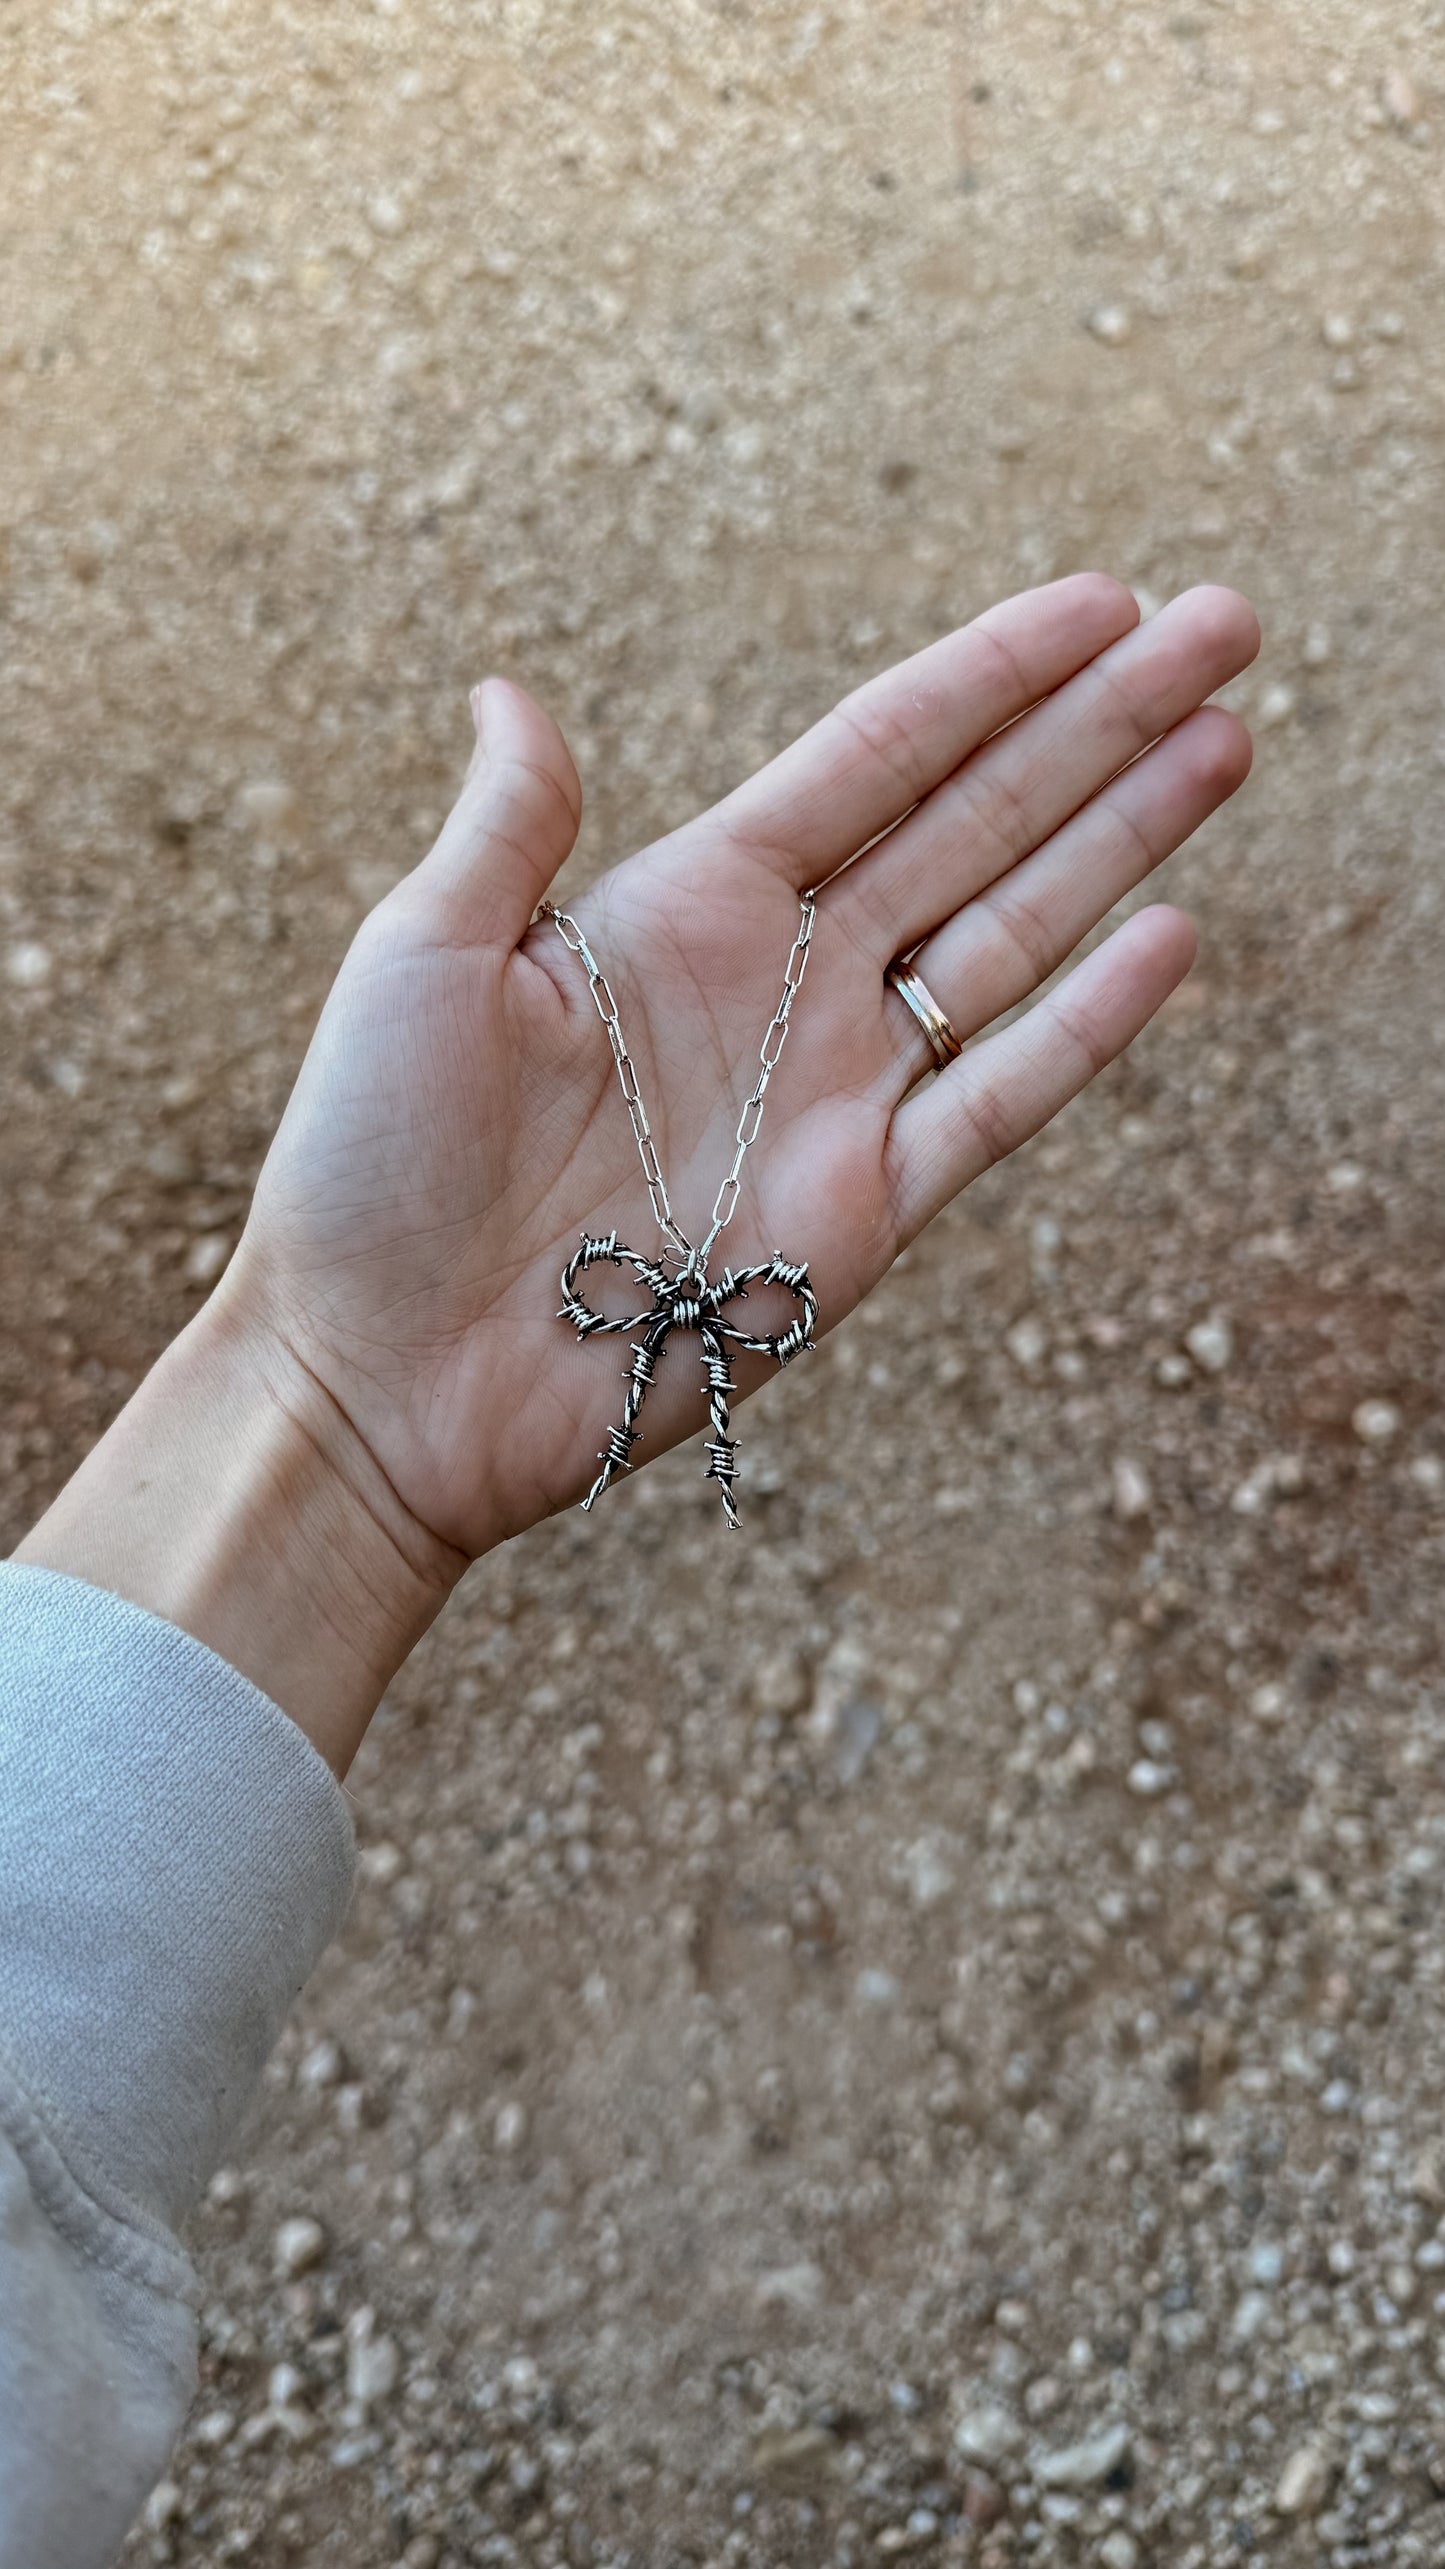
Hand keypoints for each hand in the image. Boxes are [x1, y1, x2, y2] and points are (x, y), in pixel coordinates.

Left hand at [21, 575, 1256, 1765]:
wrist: (384, 1376)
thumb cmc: (370, 1167)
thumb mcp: (420, 959)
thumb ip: (510, 827)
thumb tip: (510, 690)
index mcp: (686, 905)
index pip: (876, 756)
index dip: (990, 678)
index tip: (1100, 600)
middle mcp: (782, 985)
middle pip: (977, 823)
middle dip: (1101, 726)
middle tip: (1223, 625)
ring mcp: (834, 1098)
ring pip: (1012, 937)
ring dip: (1122, 840)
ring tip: (1230, 741)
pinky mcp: (860, 1216)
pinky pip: (997, 1102)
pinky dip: (1084, 1025)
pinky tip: (1166, 935)